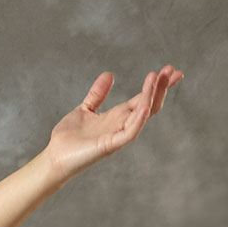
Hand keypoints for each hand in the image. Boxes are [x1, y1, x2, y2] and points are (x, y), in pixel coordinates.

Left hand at [45, 64, 183, 181]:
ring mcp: (117, 135)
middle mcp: (121, 125)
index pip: (143, 98)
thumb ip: (98, 94)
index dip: (156, 84)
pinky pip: (130, 132)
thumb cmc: (68, 137)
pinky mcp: (110, 145)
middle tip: (173, 70)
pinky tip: (144, 106)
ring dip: (150, 96)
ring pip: (142, 115)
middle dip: (161, 88)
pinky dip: (138, 119)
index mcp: (117, 116)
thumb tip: (109, 74)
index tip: (171, 70)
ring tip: (156, 77)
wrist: (54, 157)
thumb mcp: (84, 109)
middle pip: (148, 104)